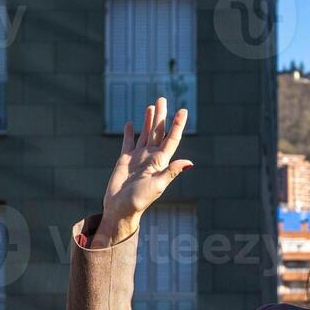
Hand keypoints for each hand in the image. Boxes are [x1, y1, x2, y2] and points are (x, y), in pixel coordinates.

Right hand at [91, 97, 192, 242]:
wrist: (120, 210)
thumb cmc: (139, 201)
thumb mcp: (157, 186)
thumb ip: (171, 172)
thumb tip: (190, 163)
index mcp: (160, 162)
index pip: (171, 139)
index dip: (177, 125)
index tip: (182, 110)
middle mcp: (151, 157)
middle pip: (158, 132)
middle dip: (161, 116)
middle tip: (162, 99)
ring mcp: (138, 158)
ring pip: (144, 134)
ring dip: (148, 120)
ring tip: (151, 106)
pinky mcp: (124, 160)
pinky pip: (128, 143)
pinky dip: (129, 132)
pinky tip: (131, 123)